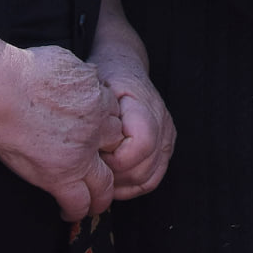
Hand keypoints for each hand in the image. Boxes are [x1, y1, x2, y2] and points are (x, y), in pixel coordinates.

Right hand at [0, 45, 121, 220]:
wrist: (3, 92)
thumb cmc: (24, 71)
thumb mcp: (64, 60)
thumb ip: (78, 73)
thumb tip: (81, 73)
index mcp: (97, 97)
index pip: (113, 114)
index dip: (105, 122)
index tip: (96, 130)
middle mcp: (96, 127)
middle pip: (116, 144)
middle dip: (111, 154)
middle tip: (101, 164)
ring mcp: (81, 153)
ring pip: (105, 180)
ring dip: (102, 189)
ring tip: (96, 197)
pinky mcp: (61, 175)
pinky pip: (80, 200)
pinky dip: (80, 209)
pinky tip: (71, 213)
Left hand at [98, 66, 175, 197]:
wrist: (124, 65)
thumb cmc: (106, 77)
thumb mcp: (96, 88)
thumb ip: (97, 117)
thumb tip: (86, 149)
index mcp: (145, 106)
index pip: (142, 144)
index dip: (116, 159)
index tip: (95, 154)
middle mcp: (162, 122)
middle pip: (143, 168)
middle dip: (113, 177)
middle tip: (92, 168)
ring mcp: (167, 136)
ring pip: (149, 178)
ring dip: (121, 185)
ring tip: (100, 175)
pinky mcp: (165, 147)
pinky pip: (152, 179)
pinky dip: (131, 187)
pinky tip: (112, 182)